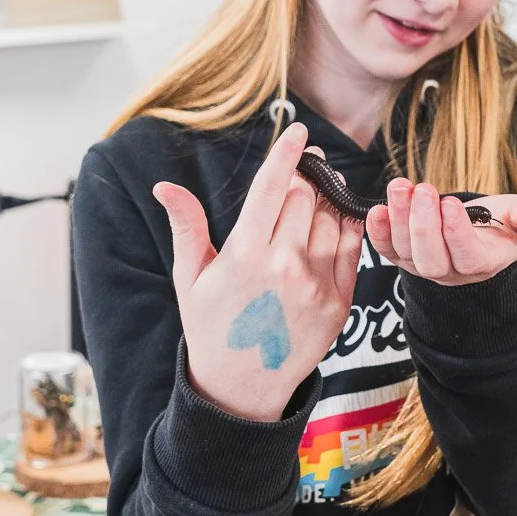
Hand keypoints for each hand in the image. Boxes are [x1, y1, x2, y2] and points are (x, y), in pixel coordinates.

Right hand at [153, 123, 363, 422]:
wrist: (243, 386)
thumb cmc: (211, 327)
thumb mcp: (189, 277)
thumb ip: (186, 226)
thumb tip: (164, 186)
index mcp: (244, 254)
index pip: (271, 187)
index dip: (286, 153)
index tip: (297, 130)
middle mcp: (284, 265)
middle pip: (304, 196)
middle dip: (305, 175)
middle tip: (306, 166)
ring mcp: (316, 284)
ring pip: (331, 217)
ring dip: (327, 197)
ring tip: (318, 191)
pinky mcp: (340, 301)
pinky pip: (352, 247)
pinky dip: (346, 226)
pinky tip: (335, 219)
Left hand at [366, 180, 516, 285]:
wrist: (480, 231)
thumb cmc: (506, 224)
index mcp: (484, 264)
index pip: (468, 258)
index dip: (456, 234)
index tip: (450, 203)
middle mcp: (451, 272)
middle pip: (432, 261)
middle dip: (424, 225)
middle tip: (424, 189)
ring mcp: (423, 266)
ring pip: (406, 253)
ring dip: (399, 219)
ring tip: (401, 186)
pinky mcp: (402, 255)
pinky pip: (386, 250)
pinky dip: (377, 232)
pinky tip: (376, 208)